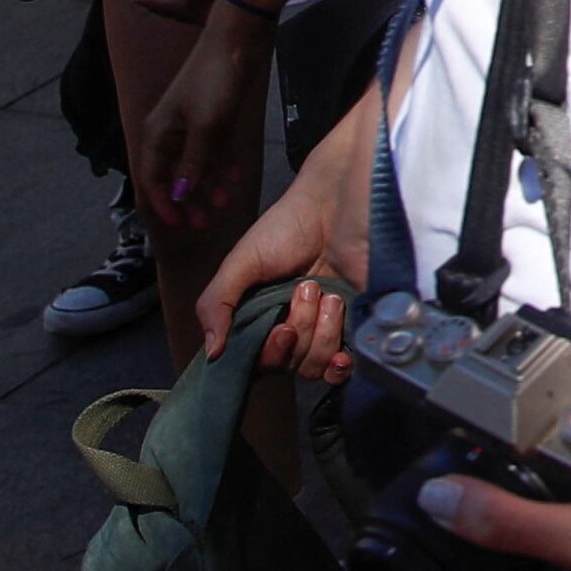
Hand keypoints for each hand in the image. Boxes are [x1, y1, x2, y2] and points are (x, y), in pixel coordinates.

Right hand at [147, 7, 274, 236]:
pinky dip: (222, 163)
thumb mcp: (206, 127)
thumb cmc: (215, 81)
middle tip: (204, 223)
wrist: (238, 41)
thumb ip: (193, 162)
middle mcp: (169, 132)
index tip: (180, 224)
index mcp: (157, 134)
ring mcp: (191, 124)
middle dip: (187, 200)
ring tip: (225, 204)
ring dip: (208, 185)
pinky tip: (236, 178)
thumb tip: (179, 195)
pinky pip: (213, 148)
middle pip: (173, 174)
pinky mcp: (213, 116)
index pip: (152, 178)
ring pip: (195, 164)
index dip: (164, 203)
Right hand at [197, 175, 364, 377]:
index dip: (265, 357)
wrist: (336, 205)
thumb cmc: (286, 229)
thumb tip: (212, 352)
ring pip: (315, 365)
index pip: (255, 363)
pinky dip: (341, 364)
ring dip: (321, 331)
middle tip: (305, 290)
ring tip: (329, 294)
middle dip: (296, 333)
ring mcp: (327, 329)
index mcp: (260, 319)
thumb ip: (217, 305)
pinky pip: (347, 366)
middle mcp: (294, 329)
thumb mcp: (239, 264)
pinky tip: (343, 353)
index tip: (278, 330)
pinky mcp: (358, 324)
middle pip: (287, 366)